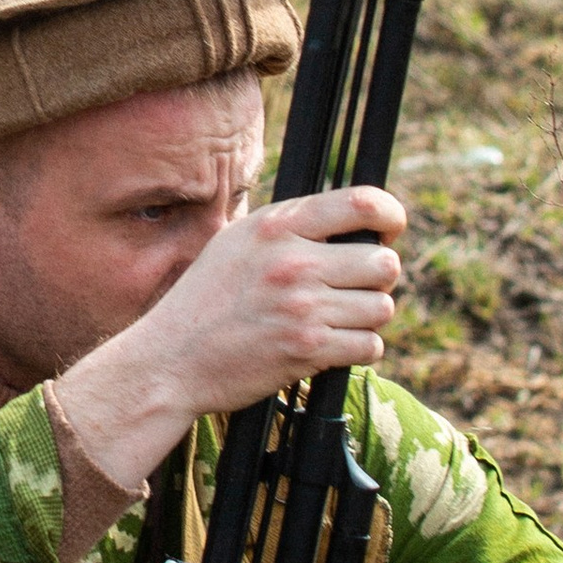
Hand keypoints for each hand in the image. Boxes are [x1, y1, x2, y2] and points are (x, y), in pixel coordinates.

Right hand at [49, 186, 405, 494]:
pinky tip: (332, 346)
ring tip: (338, 320)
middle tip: (355, 289)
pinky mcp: (308, 349)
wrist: (171, 359)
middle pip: (383, 262)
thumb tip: (349, 219)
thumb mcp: (237, 242)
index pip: (362, 203)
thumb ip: (289, 227)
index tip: (389, 231)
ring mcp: (302, 306)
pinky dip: (359, 349)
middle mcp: (293, 261)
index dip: (390, 216)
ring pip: (381, 307)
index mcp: (276, 226)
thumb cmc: (204, 300)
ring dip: (367, 317)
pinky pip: (369, 345)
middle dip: (378, 278)